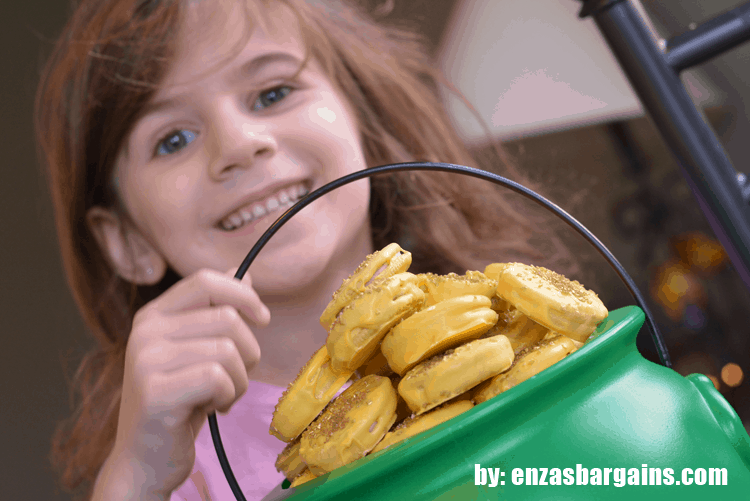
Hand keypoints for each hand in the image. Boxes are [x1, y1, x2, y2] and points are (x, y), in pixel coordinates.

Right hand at [102, 268, 268, 497]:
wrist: (146, 459)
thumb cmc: (180, 403)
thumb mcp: (198, 351)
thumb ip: (215, 312)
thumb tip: (243, 273)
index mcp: (154, 315)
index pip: (206, 281)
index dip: (244, 295)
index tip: (263, 318)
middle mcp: (145, 331)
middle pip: (228, 318)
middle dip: (248, 353)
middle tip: (233, 380)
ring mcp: (145, 360)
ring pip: (229, 350)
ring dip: (239, 380)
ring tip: (221, 397)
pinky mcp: (155, 391)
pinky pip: (219, 379)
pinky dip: (228, 397)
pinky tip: (211, 409)